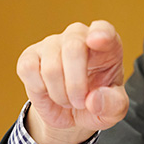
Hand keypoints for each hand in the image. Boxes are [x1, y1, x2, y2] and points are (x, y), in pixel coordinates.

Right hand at [16, 20, 128, 143]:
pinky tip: (48, 91)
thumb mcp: (115, 110)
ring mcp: (52, 44)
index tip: (98, 40)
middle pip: (74, 47)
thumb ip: (114, 105)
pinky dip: (39, 88)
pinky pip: (29, 69)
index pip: (103, 29)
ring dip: (60, 94)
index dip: (101, 33)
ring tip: (67, 100)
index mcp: (106, 44)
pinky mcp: (29, 55)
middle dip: (76, 84)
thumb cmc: (97, 102)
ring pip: (51, 66)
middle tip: (80, 102)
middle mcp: (78, 36)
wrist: (71, 114)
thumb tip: (94, 98)